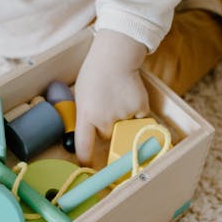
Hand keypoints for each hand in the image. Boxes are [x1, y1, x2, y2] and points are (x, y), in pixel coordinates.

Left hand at [74, 29, 149, 164]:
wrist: (115, 55)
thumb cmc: (95, 72)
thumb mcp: (81, 95)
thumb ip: (85, 114)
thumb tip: (89, 132)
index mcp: (86, 115)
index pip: (83, 147)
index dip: (86, 160)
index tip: (88, 167)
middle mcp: (104, 119)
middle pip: (107, 137)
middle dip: (108, 127)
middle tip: (107, 106)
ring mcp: (123, 115)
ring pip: (125, 128)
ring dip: (123, 118)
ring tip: (117, 96)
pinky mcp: (140, 109)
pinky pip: (139, 119)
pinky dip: (137, 111)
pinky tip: (129, 95)